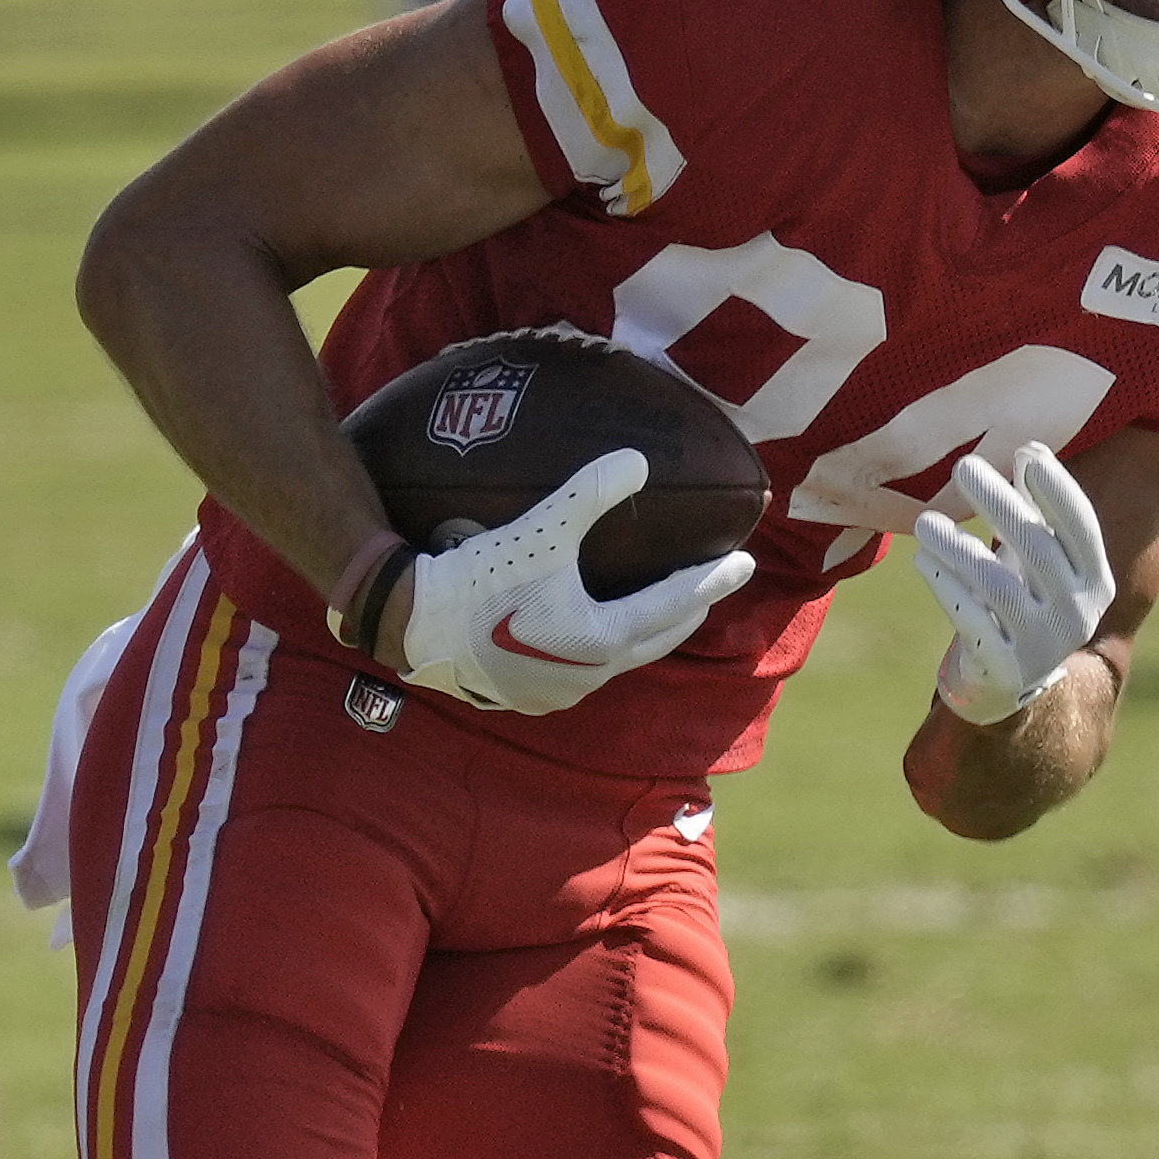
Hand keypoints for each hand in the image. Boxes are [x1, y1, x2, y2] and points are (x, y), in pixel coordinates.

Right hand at [398, 448, 753, 713]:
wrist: (414, 625)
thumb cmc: (479, 578)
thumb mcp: (539, 530)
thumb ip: (590, 494)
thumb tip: (638, 461)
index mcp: (602, 638)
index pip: (675, 605)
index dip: (711, 581)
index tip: (744, 564)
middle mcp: (589, 673)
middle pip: (656, 639)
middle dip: (686, 610)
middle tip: (710, 586)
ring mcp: (560, 691)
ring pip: (621, 659)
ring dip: (644, 632)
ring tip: (658, 607)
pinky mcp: (531, 697)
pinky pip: (584, 671)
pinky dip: (603, 647)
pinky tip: (594, 630)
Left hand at [912, 440, 1114, 724]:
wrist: (1010, 684)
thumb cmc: (1023, 600)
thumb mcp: (1035, 558)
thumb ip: (1036, 509)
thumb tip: (1031, 447)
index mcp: (1094, 581)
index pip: (1081, 527)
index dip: (1057, 489)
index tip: (1026, 451)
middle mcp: (1076, 615)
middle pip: (1037, 548)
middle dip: (998, 502)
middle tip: (963, 467)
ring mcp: (1041, 646)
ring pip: (995, 585)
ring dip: (957, 546)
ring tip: (925, 521)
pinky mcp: (1002, 669)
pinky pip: (969, 618)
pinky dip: (944, 585)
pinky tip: (923, 561)